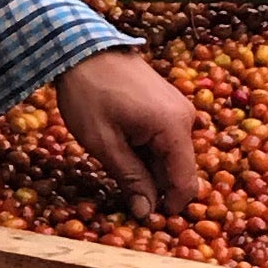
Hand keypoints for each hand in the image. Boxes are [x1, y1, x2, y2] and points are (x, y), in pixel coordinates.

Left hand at [55, 49, 200, 223]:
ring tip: (118, 165)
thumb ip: (130, 179)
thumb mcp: (104, 143)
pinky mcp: (168, 105)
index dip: (169, 207)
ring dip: (150, 170)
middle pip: (179, 171)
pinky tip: (124, 150)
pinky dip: (149, 152)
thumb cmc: (89, 94)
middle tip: (124, 193)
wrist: (82, 47)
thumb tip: (147, 214)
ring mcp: (179, 109)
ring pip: (171, 157)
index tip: (145, 220)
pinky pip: (165, 140)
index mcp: (173, 128)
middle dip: (157, 188)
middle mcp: (185, 119)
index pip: (185, 183)